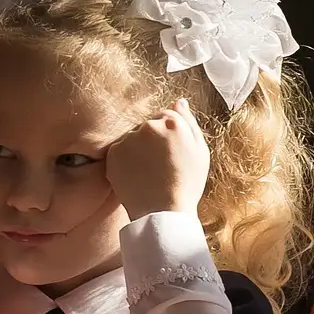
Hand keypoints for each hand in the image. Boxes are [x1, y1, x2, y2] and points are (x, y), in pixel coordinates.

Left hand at [106, 98, 209, 218]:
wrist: (163, 212)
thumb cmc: (187, 184)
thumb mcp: (199, 151)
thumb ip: (189, 122)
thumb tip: (179, 100)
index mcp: (173, 123)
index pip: (166, 116)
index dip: (168, 136)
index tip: (170, 154)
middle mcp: (149, 126)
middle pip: (147, 126)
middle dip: (152, 140)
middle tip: (160, 165)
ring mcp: (129, 139)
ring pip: (132, 138)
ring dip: (137, 149)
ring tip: (148, 172)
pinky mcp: (114, 153)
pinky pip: (120, 151)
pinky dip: (125, 161)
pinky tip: (137, 176)